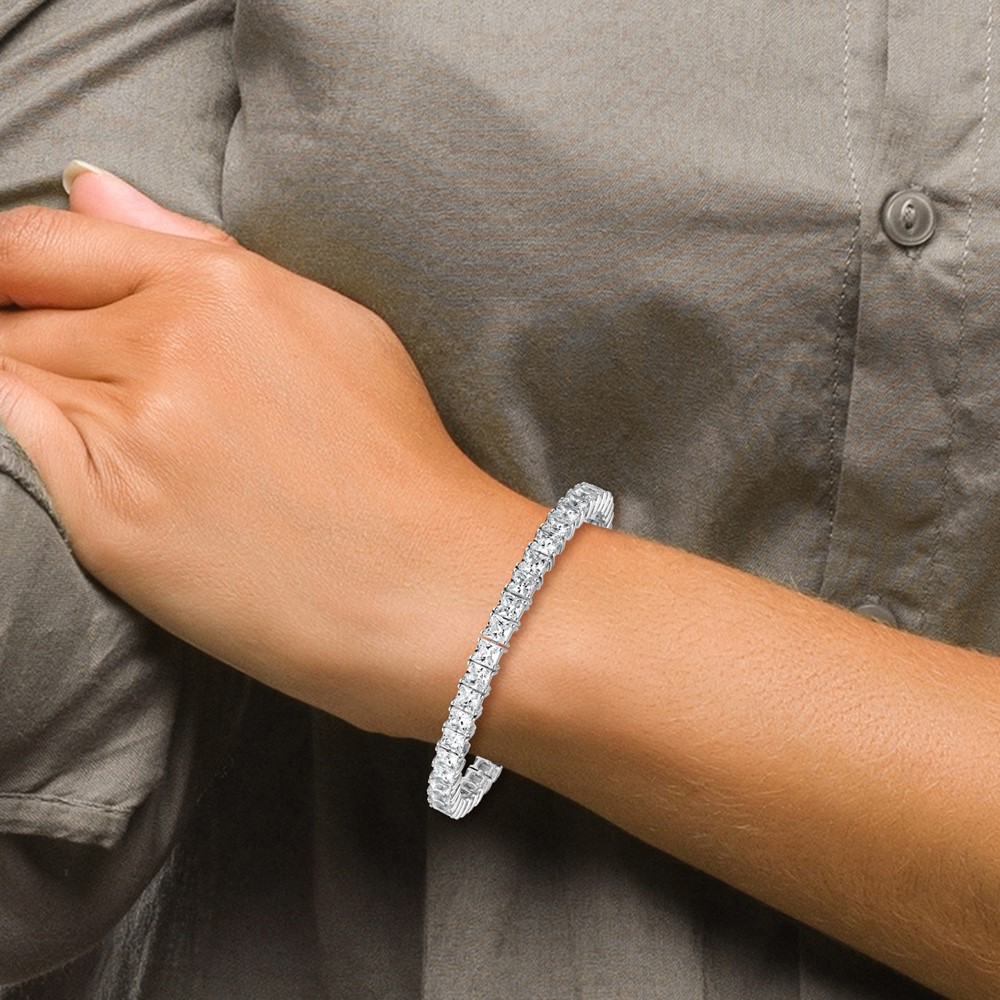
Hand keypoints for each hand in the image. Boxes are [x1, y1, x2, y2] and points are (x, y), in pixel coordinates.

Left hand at [0, 167, 538, 736]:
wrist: (429, 588)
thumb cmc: (397, 459)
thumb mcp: (329, 323)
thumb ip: (196, 250)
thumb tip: (91, 191)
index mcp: (222, 289)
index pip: (43, 243)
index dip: (10, 265)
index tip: (18, 290)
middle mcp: (167, 348)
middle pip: (18, 313)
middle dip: (31, 335)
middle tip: (106, 386)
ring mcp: (132, 437)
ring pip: (12, 380)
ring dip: (44, 396)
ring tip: (140, 440)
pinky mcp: (109, 524)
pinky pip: (23, 456)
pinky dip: (45, 449)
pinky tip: (123, 474)